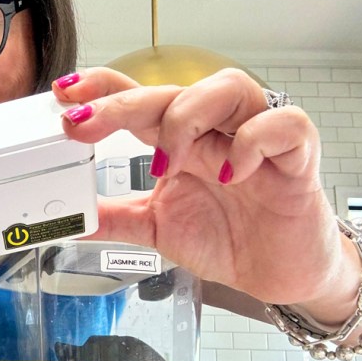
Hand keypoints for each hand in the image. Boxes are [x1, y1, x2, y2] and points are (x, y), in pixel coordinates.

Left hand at [54, 67, 349, 306]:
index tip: (63, 93)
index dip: (103, 87)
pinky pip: (285, 124)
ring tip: (167, 162)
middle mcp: (215, 130)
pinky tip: (233, 173)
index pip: (140, 96)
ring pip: (227, 87)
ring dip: (186, 117)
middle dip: (122, 103)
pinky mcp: (298, 158)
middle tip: (82, 123)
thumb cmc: (228, 238)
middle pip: (171, 91)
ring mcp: (256, 139)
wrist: (280, 274)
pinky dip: (254, 142)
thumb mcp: (156, 230)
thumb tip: (67, 221)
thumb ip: (113, 219)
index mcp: (181, 140)